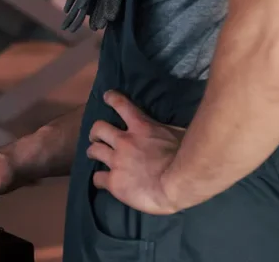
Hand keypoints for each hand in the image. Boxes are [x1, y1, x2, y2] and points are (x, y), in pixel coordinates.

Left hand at [87, 90, 184, 215]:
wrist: (178, 183)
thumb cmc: (186, 157)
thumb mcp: (178, 133)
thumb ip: (169, 129)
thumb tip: (173, 127)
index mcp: (141, 126)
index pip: (121, 104)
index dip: (111, 98)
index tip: (107, 96)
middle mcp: (124, 141)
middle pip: (98, 128)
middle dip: (95, 132)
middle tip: (97, 138)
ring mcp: (116, 161)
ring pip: (93, 150)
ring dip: (93, 151)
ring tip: (94, 155)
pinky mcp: (114, 181)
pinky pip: (97, 178)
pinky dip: (98, 179)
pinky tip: (101, 181)